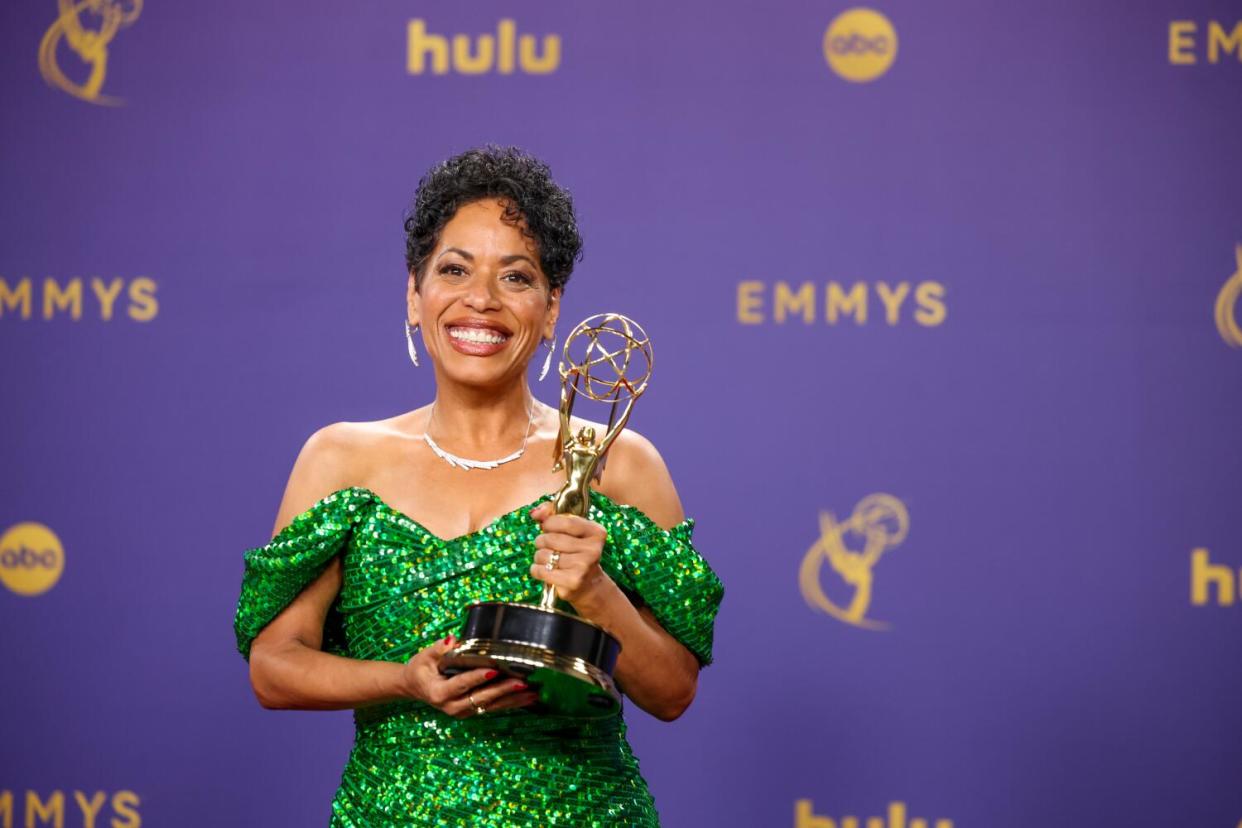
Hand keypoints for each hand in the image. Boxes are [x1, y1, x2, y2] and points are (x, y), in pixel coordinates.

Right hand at [400, 636, 536, 717]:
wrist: (415, 687)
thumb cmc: (421, 669)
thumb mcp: (425, 656)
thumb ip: (440, 648)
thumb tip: (453, 640)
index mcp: (439, 693)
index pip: (461, 684)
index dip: (478, 678)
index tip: (494, 671)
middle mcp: (452, 706)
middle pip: (481, 698)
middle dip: (503, 690)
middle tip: (522, 682)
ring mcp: (463, 711)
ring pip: (491, 706)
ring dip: (513, 699)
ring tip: (532, 692)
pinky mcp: (472, 710)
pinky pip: (494, 707)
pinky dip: (512, 703)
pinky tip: (528, 698)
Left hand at [529, 502, 614, 607]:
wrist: (588, 584)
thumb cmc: (576, 552)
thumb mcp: (571, 530)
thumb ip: (552, 514)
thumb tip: (535, 513)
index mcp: (596, 532)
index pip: (565, 521)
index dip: (549, 523)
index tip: (547, 527)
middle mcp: (593, 550)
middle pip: (551, 539)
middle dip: (542, 541)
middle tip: (547, 546)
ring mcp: (583, 567)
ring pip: (543, 555)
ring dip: (539, 556)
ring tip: (549, 559)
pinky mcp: (572, 582)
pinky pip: (541, 571)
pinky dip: (537, 570)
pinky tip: (545, 570)